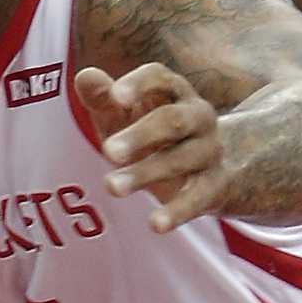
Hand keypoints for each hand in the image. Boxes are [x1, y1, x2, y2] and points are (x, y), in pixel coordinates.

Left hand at [76, 64, 226, 232]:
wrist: (217, 167)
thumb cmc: (156, 135)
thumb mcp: (126, 116)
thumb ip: (104, 99)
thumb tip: (84, 77)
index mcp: (175, 92)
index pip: (160, 78)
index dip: (139, 85)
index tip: (116, 96)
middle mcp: (198, 117)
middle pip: (173, 120)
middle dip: (141, 135)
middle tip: (108, 151)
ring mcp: (209, 152)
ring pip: (181, 160)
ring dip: (145, 173)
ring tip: (111, 186)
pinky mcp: (214, 186)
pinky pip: (197, 199)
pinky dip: (177, 212)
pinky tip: (155, 224)